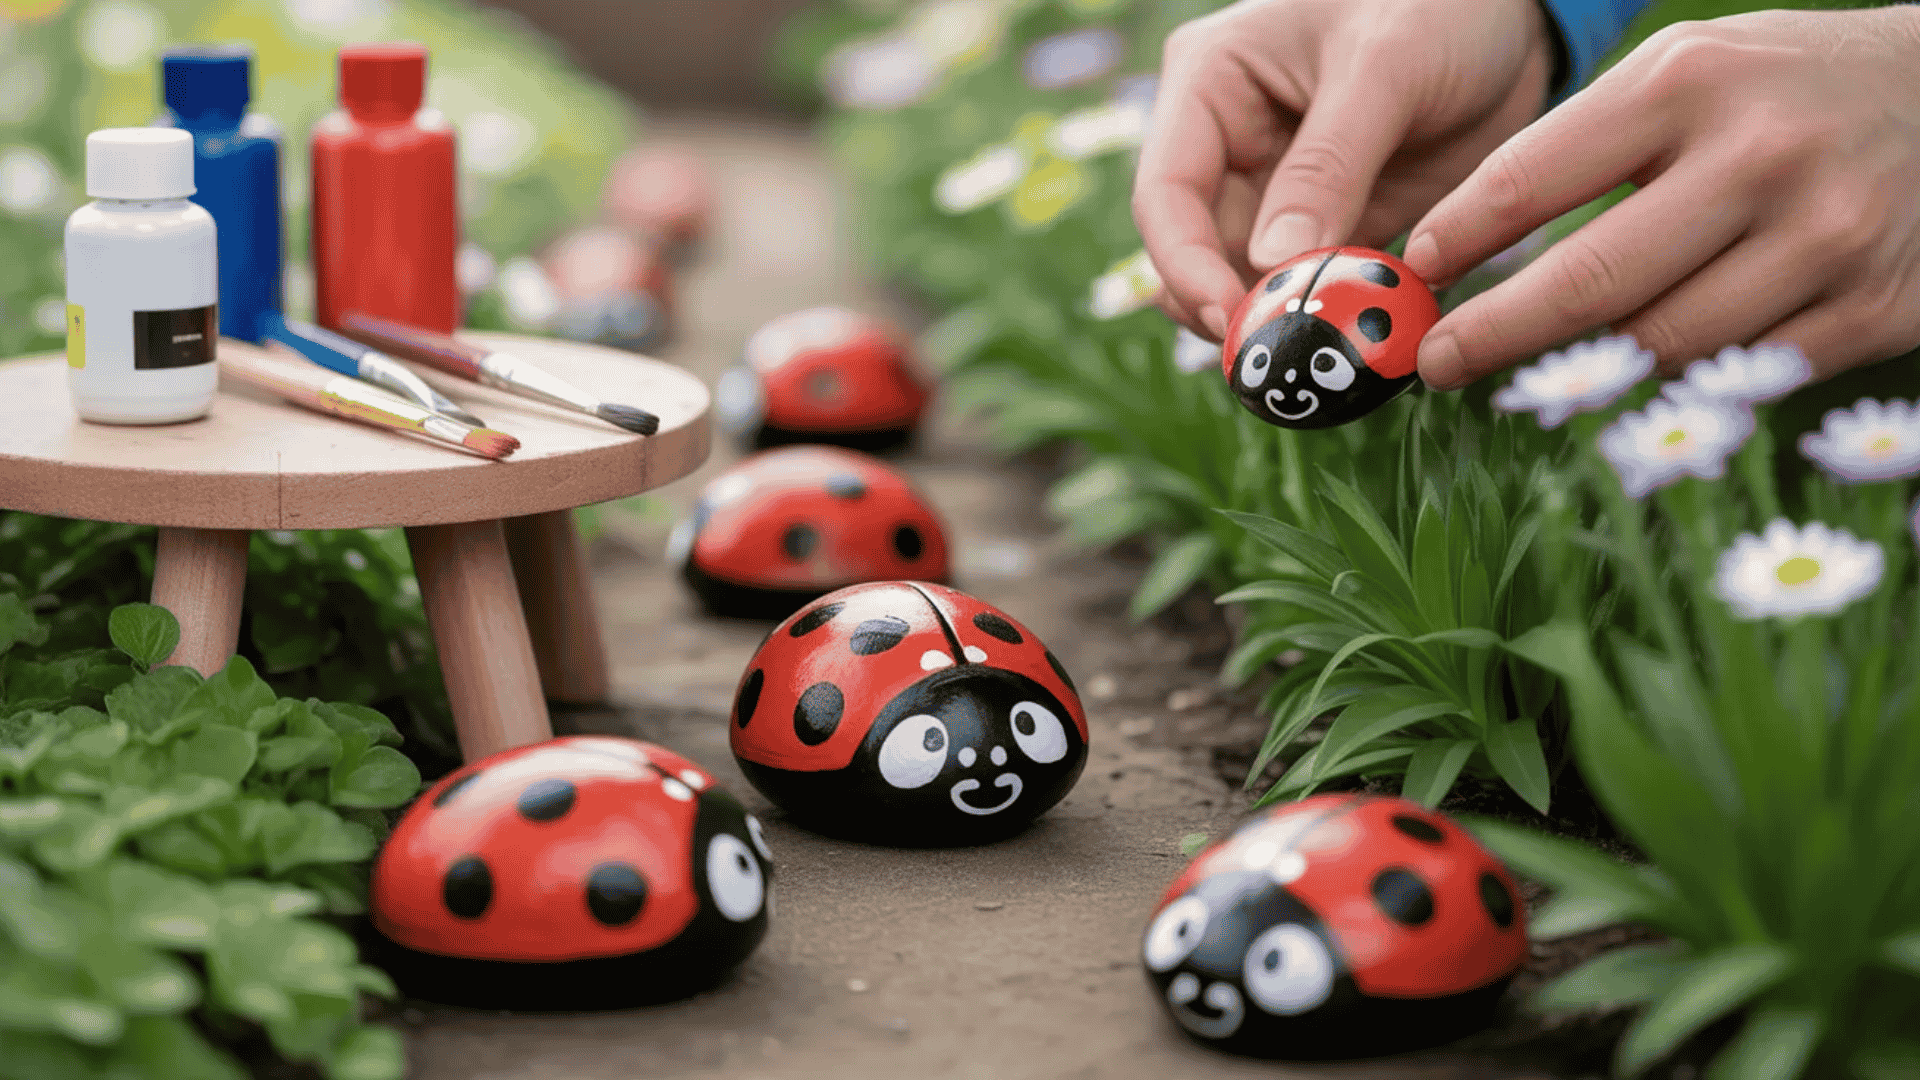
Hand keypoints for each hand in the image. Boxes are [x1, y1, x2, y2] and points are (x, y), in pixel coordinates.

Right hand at [1131, 0, 1557, 340]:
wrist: (1516, 18)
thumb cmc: (1438, 4)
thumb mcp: (1384, 68)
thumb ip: (1327, 165)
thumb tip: (1270, 263)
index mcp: (1211, 83)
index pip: (1168, 192)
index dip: (1185, 264)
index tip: (1228, 318)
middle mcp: (1230, 143)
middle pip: (1198, 250)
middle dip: (1229, 306)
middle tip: (1269, 355)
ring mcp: (1277, 191)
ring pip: (1248, 279)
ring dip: (1277, 320)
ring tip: (1316, 355)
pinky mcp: (1330, 225)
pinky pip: (1312, 286)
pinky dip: (1330, 316)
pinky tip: (1357, 336)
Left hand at [1404, 7, 1919, 390]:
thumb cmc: (1779, 89)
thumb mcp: (1682, 75)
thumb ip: (1581, 148)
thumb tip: (1459, 248)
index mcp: (1688, 84)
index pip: (1532, 180)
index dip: (1458, 241)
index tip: (1417, 276)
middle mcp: (1758, 157)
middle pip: (1588, 284)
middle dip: (1493, 336)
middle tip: (1436, 363)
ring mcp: (1823, 239)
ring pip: (1661, 345)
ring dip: (1582, 372)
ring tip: (1531, 377)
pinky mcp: (1871, 309)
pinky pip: (1739, 377)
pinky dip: (1677, 390)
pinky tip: (1632, 388)